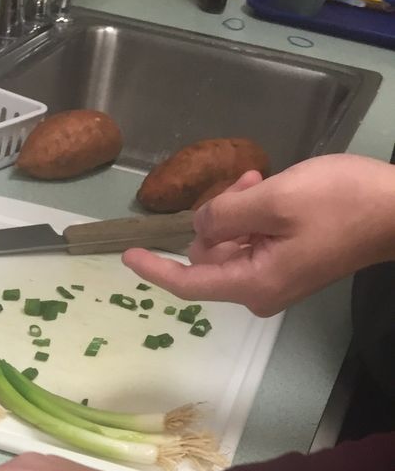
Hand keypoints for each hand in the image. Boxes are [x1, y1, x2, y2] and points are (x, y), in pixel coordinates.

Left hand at [123, 155, 394, 315]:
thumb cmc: (342, 204)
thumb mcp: (274, 200)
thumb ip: (226, 214)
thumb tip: (199, 229)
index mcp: (252, 284)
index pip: (188, 283)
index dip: (156, 269)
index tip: (128, 255)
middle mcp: (259, 291)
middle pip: (209, 259)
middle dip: (215, 220)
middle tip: (244, 182)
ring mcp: (276, 279)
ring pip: (231, 245)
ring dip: (236, 211)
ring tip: (259, 178)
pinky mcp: (290, 265)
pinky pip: (254, 242)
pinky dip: (253, 216)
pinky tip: (265, 187)